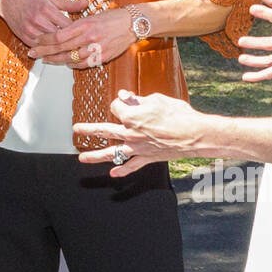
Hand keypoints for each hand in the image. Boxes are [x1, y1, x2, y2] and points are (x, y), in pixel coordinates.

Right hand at [0, 0, 85, 47]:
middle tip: (82, 46)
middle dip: (70, 41)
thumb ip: (69, 4)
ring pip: (49, 44)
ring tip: (72, 51)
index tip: (85, 34)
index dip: (77, 31)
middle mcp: (37, 20)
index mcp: (46, 8)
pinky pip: (39, 48)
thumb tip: (87, 2)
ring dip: (60, 48)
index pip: (67, 24)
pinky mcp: (23, 37)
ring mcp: (29, 30)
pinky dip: (48, 50)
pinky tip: (57, 52)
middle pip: (59, 36)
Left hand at [27, 7, 133, 67]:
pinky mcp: (103, 57)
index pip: (59, 35)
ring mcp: (96, 49)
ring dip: (56, 60)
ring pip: (71, 58)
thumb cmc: (111, 18)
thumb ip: (77, 25)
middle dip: (44, 51)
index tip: (36, 40)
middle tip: (32, 54)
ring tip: (46, 60)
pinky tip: (66, 63)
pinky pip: (83, 64)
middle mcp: (89, 37)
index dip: (45, 39)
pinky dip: (73, 64)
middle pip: (61, 48)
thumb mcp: (92, 16)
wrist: (132, 24)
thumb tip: (61, 31)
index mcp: (85, 24)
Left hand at [74, 89, 205, 173]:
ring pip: (112, 153)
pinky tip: (113, 174)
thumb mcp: (157, 99)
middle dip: (88, 129)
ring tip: (82, 158)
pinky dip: (122, 171)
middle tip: (77, 129)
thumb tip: (126, 97)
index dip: (120, 102)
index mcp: (131, 116)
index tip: (127, 101)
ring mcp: (137, 148)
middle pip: (103, 130)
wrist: (195, 135)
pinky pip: (132, 166)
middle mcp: (130, 134)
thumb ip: (138, 100)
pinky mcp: (147, 158)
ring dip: (95, 156)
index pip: (116, 107)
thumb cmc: (178, 114)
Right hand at [238, 0, 271, 80]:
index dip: (263, 13)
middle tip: (240, 40)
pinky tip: (245, 77)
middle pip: (266, 42)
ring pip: (266, 59)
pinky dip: (257, 76)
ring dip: (253, 60)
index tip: (251, 9)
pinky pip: (269, 73)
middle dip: (253, 42)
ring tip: (240, 58)